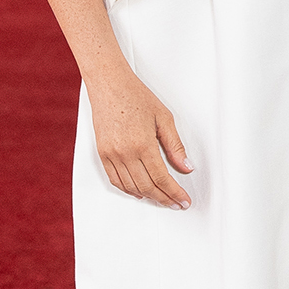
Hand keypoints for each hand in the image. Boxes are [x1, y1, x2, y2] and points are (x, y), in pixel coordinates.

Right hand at [89, 70, 193, 207]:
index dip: (174, 193)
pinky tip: (139, 192)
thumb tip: (186, 167)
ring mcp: (111, 154)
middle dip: (164, 198)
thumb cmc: (136, 96)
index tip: (183, 201)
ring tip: (162, 199)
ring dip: (148, 196)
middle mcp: (125, 153)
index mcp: (143, 144)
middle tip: (176, 203)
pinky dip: (128, 189)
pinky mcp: (102, 153)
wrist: (109, 85)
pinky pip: (115, 179)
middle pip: (147, 187)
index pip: (162, 178)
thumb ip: (175, 146)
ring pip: (131, 187)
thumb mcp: (164, 118)